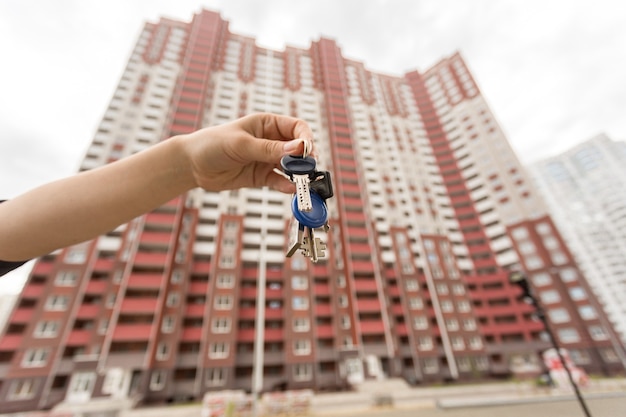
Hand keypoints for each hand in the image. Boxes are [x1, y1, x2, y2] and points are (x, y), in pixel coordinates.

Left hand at [179, 113, 313, 192]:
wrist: (192, 165)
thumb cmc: (212, 144)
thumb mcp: (241, 144)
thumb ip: (269, 148)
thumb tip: (298, 149)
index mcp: (267, 124)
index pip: (297, 127)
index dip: (305, 138)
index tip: (308, 151)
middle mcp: (271, 141)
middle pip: (297, 149)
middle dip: (304, 159)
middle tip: (307, 170)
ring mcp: (267, 159)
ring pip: (291, 167)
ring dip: (298, 174)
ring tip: (302, 182)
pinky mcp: (261, 177)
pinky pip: (279, 181)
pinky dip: (286, 185)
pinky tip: (290, 189)